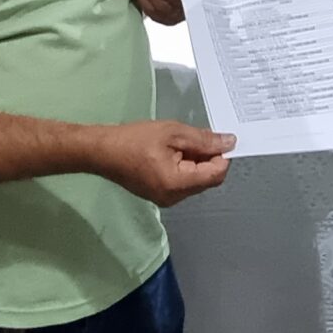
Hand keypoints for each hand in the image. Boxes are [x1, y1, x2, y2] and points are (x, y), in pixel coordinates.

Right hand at [95, 120, 233, 206]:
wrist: (102, 151)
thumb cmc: (134, 140)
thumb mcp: (173, 133)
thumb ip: (204, 139)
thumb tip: (230, 143)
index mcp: (178, 184)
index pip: (216, 175)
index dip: (222, 156)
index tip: (215, 139)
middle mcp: (175, 198)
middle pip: (207, 180)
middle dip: (208, 158)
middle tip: (194, 138)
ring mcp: (166, 199)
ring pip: (196, 182)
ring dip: (196, 162)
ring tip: (178, 144)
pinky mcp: (160, 196)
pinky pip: (183, 183)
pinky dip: (185, 168)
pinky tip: (171, 153)